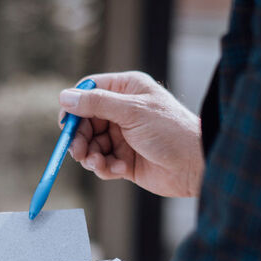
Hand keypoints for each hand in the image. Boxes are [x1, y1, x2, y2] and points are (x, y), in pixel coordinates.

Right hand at [61, 71, 204, 198]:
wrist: (195, 165)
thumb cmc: (170, 131)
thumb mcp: (132, 111)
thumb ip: (96, 104)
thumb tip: (65, 97)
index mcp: (127, 89)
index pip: (90, 91)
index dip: (75, 106)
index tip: (66, 123)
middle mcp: (123, 111)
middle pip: (86, 121)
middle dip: (80, 137)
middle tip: (77, 151)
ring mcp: (124, 136)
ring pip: (92, 145)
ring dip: (90, 156)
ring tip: (97, 164)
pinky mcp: (126, 161)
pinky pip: (103, 163)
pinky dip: (105, 168)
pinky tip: (118, 171)